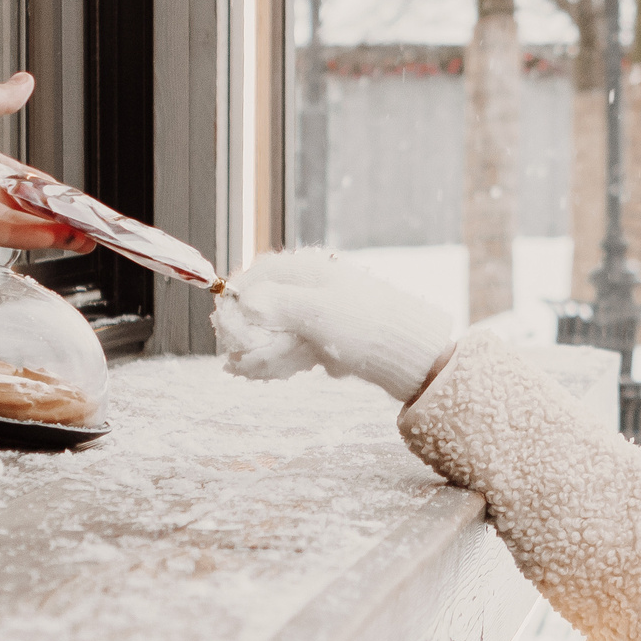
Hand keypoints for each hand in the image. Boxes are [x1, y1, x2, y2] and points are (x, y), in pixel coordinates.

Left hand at [0, 73, 94, 251]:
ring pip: (15, 222)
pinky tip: (50, 235)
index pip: (26, 175)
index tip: (81, 200)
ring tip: (82, 236)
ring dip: (50, 231)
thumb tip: (25, 83)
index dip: (55, 189)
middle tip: (93, 225)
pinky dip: (24, 235)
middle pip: (25, 204)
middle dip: (60, 216)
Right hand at [216, 249, 454, 403]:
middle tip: (245, 361)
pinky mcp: (328, 333)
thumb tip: (243, 299)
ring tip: (269, 370)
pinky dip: (288, 358)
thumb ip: (276, 304)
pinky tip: (294, 370)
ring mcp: (319, 310)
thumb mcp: (316, 312)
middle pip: (261, 306)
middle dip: (250, 335)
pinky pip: (296, 344)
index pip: (254, 277)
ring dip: (267, 351)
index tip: (230, 332)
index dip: (236, 304)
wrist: (410, 354)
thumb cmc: (365, 327)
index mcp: (305, 270)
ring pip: (276, 329)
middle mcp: (309, 286)